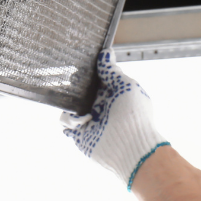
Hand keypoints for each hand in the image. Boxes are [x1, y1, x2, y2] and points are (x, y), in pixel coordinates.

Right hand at [61, 51, 169, 188]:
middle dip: (73, 86)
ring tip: (86, 114)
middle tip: (72, 85)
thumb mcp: (126, 86)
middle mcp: (100, 105)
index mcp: (112, 93)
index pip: (95, 77)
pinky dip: (69, 120)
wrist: (131, 148)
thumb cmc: (134, 115)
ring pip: (69, 105)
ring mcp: (90, 120)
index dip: (87, 70)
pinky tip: (83, 123)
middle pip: (79, 90)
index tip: (79, 62)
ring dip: (72, 106)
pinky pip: (66, 122)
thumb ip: (112, 71)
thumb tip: (105, 53)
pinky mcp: (80, 134)